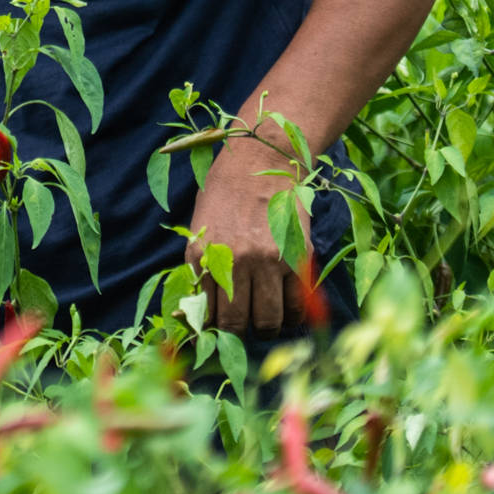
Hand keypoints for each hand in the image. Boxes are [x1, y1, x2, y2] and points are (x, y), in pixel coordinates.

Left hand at [184, 128, 306, 335]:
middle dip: (240, 334)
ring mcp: (267, 261)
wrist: (261, 159)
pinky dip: (294, 316)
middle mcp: (233, 262)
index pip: (206, 312)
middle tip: (245, 330)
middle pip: (238, 323)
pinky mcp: (296, 257)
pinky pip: (297, 304)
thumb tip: (196, 310)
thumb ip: (201, 265)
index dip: (213, 329)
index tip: (219, 334)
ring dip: (268, 329)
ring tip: (267, 324)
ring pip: (269, 319)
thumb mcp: (201, 226)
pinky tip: (290, 313)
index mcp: (203, 254)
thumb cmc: (224, 192)